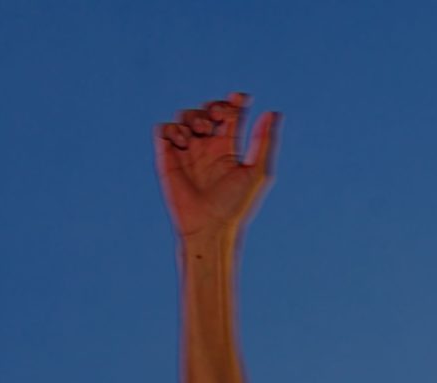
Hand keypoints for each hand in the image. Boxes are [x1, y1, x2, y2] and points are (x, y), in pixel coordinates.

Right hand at [155, 92, 279, 242]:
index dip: (234, 101)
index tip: (239, 100)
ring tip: (200, 132)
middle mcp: (207, 147)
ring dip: (193, 116)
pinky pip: (163, 130)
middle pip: (206, 109)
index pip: (230, 114)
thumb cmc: (236, 205)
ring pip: (185, 116)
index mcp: (228, 147)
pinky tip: (183, 142)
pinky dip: (172, 128)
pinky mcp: (167, 159)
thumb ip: (263, 141)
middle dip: (212, 106)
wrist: (209, 227)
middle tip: (217, 117)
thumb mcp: (257, 171)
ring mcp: (186, 152)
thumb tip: (272, 112)